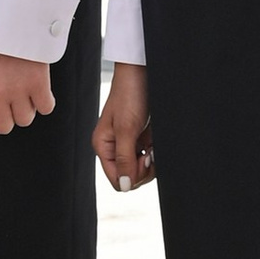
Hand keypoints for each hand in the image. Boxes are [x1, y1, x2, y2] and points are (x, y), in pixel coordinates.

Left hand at [0, 44, 53, 136]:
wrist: (10, 15)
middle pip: (4, 127)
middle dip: (6, 116)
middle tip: (8, 100)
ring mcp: (18, 90)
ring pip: (25, 120)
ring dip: (26, 109)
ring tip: (23, 92)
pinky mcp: (39, 83)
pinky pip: (46, 108)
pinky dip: (44, 101)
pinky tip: (39, 89)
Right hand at [94, 62, 153, 192]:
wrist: (142, 73)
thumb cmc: (129, 94)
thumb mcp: (126, 129)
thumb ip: (124, 159)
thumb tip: (124, 185)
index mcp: (103, 146)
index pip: (116, 179)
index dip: (132, 175)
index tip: (143, 160)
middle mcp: (114, 147)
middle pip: (129, 177)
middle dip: (143, 168)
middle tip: (151, 151)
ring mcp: (128, 143)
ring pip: (141, 169)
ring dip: (151, 160)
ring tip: (153, 144)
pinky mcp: (140, 138)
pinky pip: (149, 157)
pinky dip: (155, 152)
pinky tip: (156, 140)